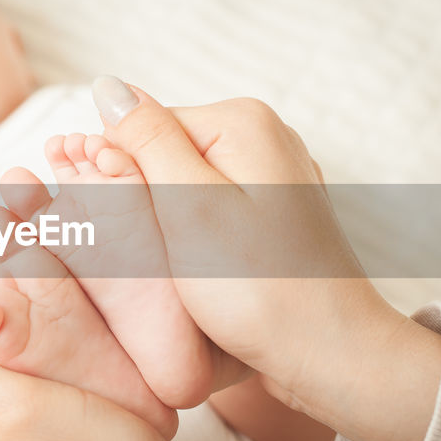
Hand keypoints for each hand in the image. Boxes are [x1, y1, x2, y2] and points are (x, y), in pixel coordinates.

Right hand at [91, 77, 440, 440]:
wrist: (330, 355)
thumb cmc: (261, 291)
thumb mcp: (188, 206)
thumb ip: (146, 140)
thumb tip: (109, 86)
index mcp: (243, 121)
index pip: (142, 127)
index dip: (115, 175)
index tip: (113, 225)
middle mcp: (267, 138)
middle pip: (165, 156)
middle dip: (141, 201)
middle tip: (146, 255)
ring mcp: (276, 179)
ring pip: (186, 190)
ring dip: (164, 226)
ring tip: (177, 271)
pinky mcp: (276, 218)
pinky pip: (214, 215)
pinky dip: (194, 241)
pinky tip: (199, 277)